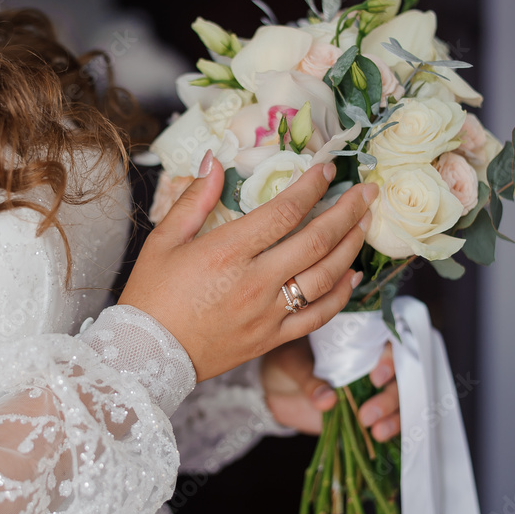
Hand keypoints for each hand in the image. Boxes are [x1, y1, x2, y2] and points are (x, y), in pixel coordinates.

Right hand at [120, 150, 377, 381]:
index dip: (312, 187)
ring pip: (325, 277)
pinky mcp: (271, 338)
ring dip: (350, 247)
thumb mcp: (163, 240)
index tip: (328, 169)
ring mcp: (267, 313)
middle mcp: (255, 281)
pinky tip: (352, 275)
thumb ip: (193, 199)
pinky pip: (317, 316)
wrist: (146, 353)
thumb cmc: (151, 294)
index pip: (284, 212)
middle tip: (368, 192)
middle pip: (316, 241)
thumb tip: (215, 161)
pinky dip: (341, 296)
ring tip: (364, 224)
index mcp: (227, 252)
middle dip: (348, 212)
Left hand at [261, 339, 400, 441]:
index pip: (387, 345)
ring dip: (394, 417)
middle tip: (367, 415)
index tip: (376, 378)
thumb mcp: (292, 364)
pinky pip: (388, 420)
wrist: (275, 387)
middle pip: (400, 377)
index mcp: (358, 341)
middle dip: (390, 397)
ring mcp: (373, 389)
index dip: (389, 360)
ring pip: (399, 401)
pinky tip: (379, 436)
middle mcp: (372, 363)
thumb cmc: (286, 361)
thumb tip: (328, 400)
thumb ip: (309, 379)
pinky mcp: (369, 412)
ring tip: (376, 431)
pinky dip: (389, 429)